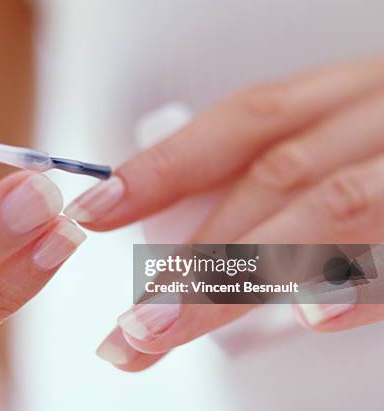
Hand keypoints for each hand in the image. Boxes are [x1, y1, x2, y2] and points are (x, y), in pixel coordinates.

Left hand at [64, 58, 383, 369]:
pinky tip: (310, 318)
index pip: (241, 121)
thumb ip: (275, 178)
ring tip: (170, 327)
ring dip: (244, 277)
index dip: (165, 165)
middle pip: (274, 177)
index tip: (97, 212)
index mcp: (349, 93)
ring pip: (331, 208)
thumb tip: (181, 231)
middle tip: (131, 322)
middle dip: (193, 254)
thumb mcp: (341, 143)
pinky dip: (364, 287)